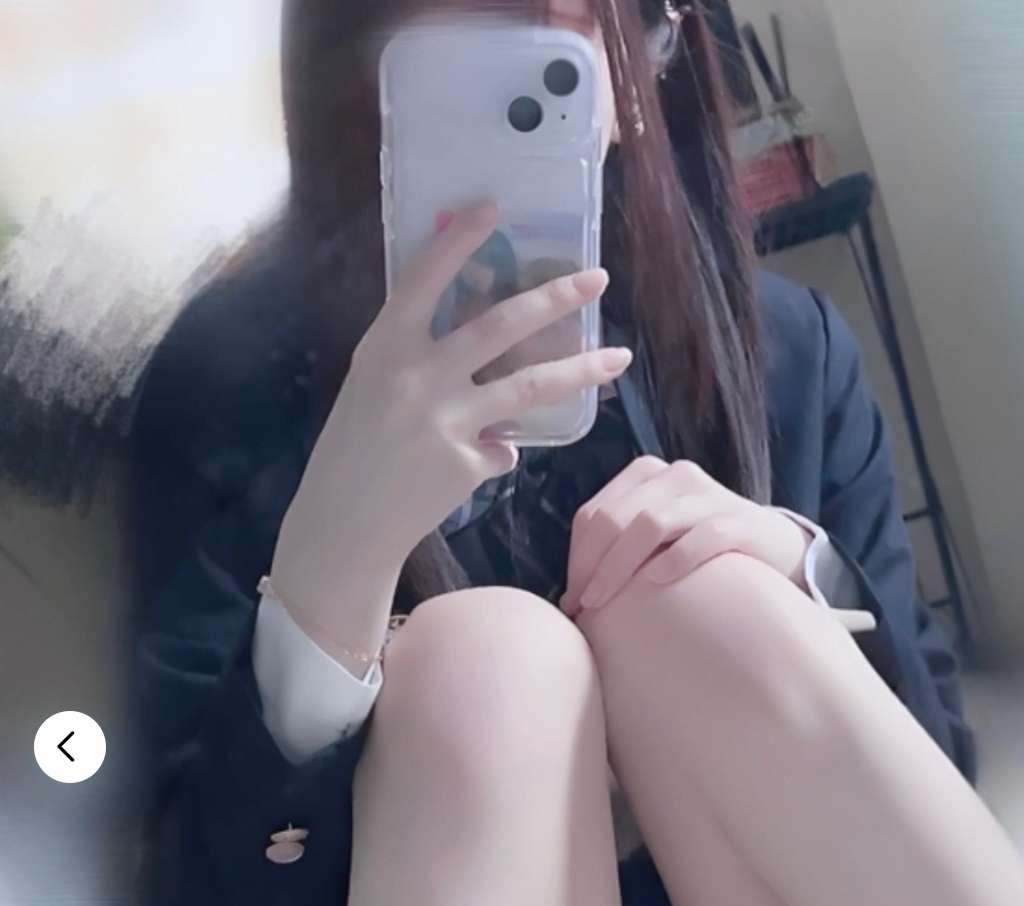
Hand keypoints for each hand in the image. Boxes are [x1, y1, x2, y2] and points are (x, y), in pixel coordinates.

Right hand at [271, 201, 632, 664]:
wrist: (345, 522)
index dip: (459, 240)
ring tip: (619, 357)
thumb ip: (420, 360)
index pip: (425, 278)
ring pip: (530, 385)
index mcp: (385, 345)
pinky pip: (504, 447)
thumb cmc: (356, 449)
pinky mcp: (467, 460)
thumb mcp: (373, 387)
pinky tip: (472, 462)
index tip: (493, 206)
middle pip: (500, 324)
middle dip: (555, 298)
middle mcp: (417, 375)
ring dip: (581, 368)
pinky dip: (498, 450)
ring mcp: (446, 419)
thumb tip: (487, 353)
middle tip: (597, 279)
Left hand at [558, 455, 811, 616]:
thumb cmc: (703, 550)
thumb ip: (620, 547)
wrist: (775, 548)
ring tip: (604, 603)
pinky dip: (675, 560)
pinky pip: (702, 538)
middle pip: (615, 517)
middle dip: (590, 565)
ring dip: (619, 566)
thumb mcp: (658, 537)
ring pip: (650, 524)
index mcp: (647, 475)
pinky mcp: (740, 522)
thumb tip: (572, 595)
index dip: (576, 558)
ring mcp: (709, 496)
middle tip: (583, 607)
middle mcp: (675, 477)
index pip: (594, 513)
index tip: (571, 601)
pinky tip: (656, 584)